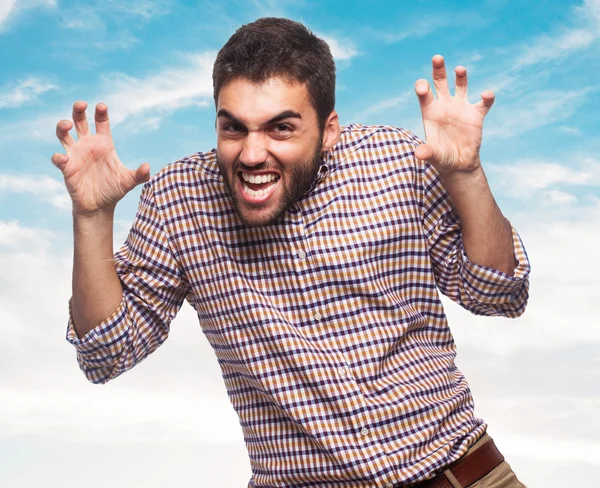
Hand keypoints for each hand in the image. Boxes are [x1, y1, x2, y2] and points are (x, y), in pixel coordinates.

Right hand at [52, 101, 149, 215]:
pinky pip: (58, 158)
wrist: (100, 206)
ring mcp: (75, 155)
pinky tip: (63, 158)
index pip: (101, 122)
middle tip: (81, 104)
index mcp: (104, 143)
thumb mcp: (129, 181)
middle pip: (80, 121)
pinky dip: (58, 156)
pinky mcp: (67, 167)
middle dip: (78, 110)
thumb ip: (140, 174)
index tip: (101, 106)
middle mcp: (88, 145)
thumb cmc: (114, 190)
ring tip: (67, 125)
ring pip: (63, 134)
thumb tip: (148, 166)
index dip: (101, 113)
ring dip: (62, 126)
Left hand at [414, 55, 493, 173]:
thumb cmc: (441, 158)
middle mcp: (444, 105)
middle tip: (437, 57)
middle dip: (438, 69)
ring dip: (461, 76)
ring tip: (460, 69)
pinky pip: (483, 102)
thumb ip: (426, 152)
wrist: (459, 163)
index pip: (424, 94)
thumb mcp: (433, 156)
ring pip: (461, 85)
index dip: (423, 88)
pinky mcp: (476, 114)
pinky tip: (487, 95)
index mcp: (430, 112)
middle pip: (440, 82)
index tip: (423, 87)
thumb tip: (418, 154)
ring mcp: (460, 107)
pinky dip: (487, 97)